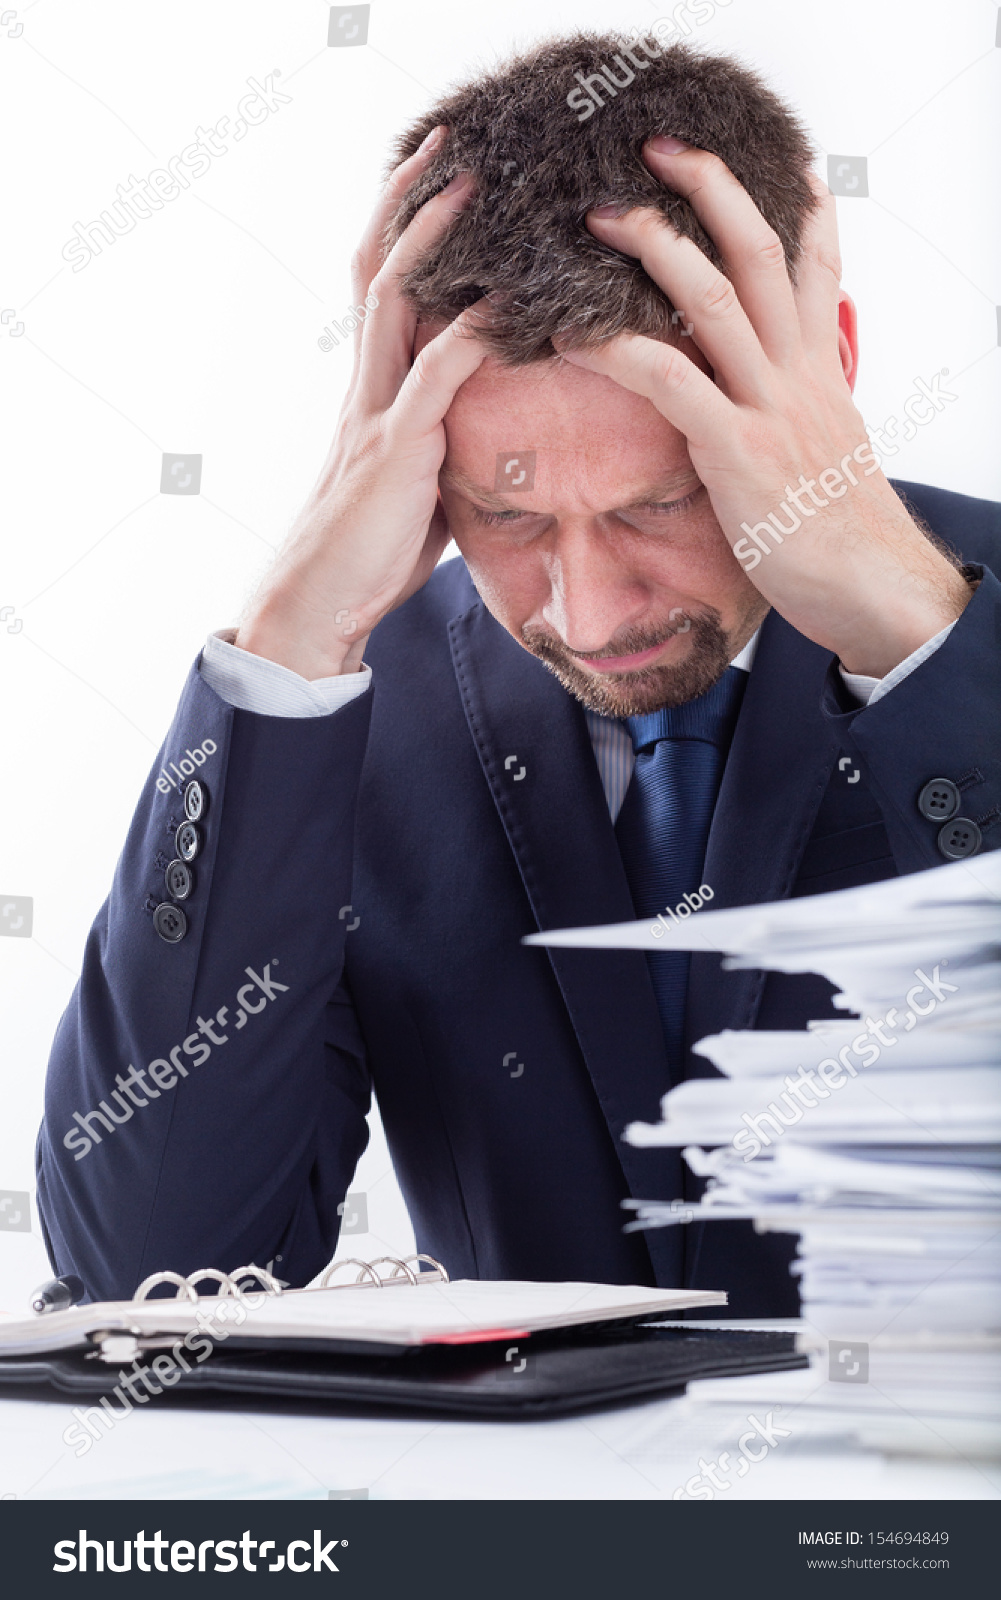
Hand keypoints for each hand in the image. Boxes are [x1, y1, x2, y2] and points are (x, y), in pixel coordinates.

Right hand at [236, 129, 488, 678]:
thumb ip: (447, 445)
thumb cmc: (369, 556)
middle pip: (377, 270)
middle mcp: (365, 388)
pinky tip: (503, 303)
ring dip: (429, 236)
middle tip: (447, 144)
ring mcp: (376, 411)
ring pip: (393, 299)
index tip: (439, 186)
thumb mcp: (418, 486)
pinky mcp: (395, 447)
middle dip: (409, 203)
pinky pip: (436, 375)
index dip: (405, 236)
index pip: (383, 293)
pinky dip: (472, 334)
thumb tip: (497, 436)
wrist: (320, 605)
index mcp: (372, 394)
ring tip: (466, 182)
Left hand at [558, 141, 970, 678]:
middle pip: (759, 253)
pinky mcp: (736, 450)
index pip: (814, 269)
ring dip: (655, 247)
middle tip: (658, 150)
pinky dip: (618, 350)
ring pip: (713, 299)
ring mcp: (768, 406)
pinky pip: (670, 381)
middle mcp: (797, 373)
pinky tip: (573, 335)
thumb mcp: (832, 453)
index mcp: (819, 372)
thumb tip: (790, 397)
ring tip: (601, 216)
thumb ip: (808, 411)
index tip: (783, 163)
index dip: (803, 209)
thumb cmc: (840, 531)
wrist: (871, 586)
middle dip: (710, 190)